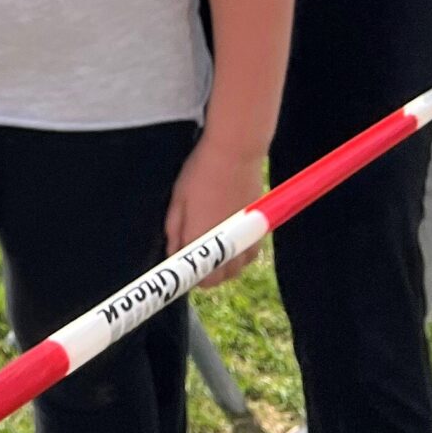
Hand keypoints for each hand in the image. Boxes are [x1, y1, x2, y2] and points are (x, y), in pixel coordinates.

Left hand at [164, 136, 267, 286]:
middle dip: (206, 275)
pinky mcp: (259, 229)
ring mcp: (245, 237)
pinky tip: (230, 243)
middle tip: (195, 259)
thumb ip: (174, 229)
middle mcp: (227, 244)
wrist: (235, 153)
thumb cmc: (201, 172)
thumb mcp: (178, 199)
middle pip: (219, 279)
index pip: (199, 277)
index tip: (182, 271)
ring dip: (224, 268)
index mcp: (201, 238)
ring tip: (212, 251)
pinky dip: (240, 257)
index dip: (189, 279)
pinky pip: (250, 256)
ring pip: (236, 270)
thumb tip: (172, 252)